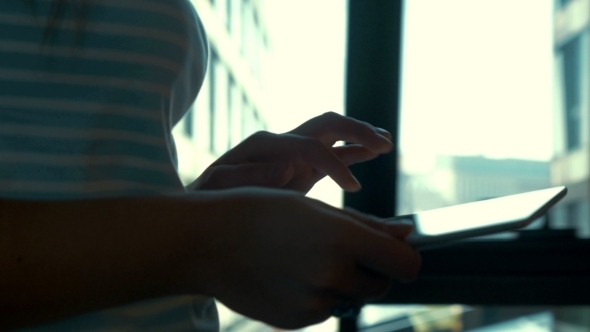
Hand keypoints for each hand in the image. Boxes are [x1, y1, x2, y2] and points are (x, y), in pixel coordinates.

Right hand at [180, 188, 420, 328]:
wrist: (206, 241)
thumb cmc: (261, 212)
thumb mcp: (315, 208)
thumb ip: (367, 225)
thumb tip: (407, 234)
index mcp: (340, 239)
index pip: (406, 264)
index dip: (402, 255)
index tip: (389, 248)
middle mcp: (331, 276)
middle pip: (382, 284)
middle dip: (370, 268)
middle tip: (337, 247)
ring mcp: (313, 303)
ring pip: (352, 297)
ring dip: (342, 281)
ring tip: (305, 257)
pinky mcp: (297, 321)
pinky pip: (326, 309)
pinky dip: (318, 294)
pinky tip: (290, 273)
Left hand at [189, 112, 392, 192]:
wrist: (203, 206)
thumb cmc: (208, 198)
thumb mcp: (219, 187)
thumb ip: (249, 175)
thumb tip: (286, 167)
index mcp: (266, 144)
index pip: (310, 145)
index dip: (335, 163)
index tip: (354, 188)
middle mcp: (282, 143)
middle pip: (327, 124)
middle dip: (357, 131)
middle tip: (385, 144)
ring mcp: (292, 153)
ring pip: (333, 135)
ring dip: (361, 137)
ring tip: (388, 143)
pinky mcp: (298, 168)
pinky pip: (331, 155)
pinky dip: (353, 153)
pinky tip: (373, 155)